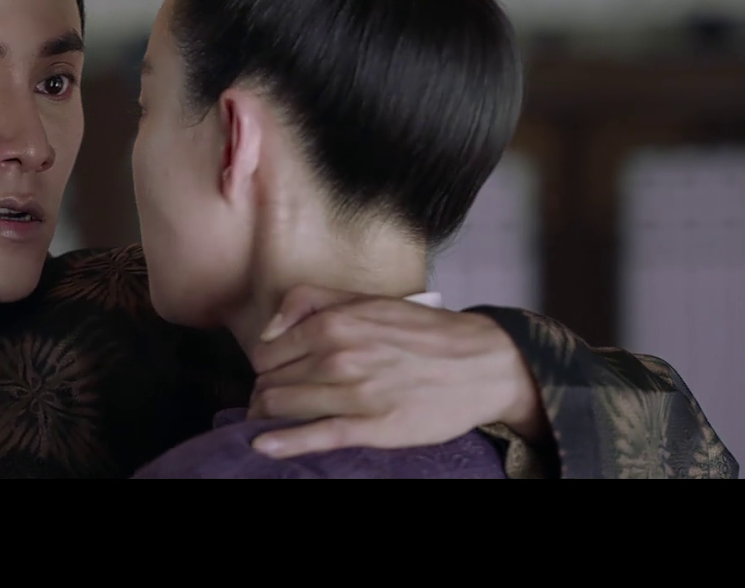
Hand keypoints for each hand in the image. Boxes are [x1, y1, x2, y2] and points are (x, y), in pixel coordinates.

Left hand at [245, 285, 547, 457]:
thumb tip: (269, 330)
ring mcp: (354, 394)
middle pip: (270, 382)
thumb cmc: (420, 332)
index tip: (273, 375)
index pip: (266, 353)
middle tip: (272, 400)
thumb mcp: (364, 299)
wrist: (480, 362)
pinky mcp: (373, 427)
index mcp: (332, 323)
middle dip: (265, 392)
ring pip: (283, 408)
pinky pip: (317, 436)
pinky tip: (264, 446)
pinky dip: (284, 443)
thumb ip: (309, 302)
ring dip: (268, 416)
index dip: (265, 367)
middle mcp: (337, 356)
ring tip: (270, 420)